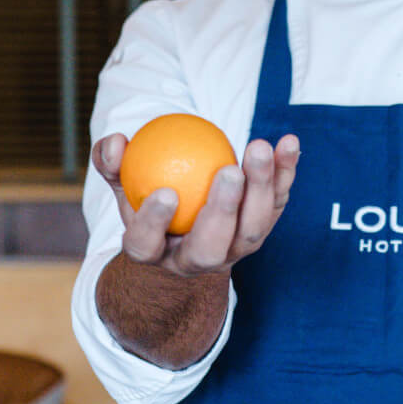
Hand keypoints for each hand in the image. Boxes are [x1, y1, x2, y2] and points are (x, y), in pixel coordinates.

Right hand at [92, 132, 299, 276]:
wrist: (187, 228)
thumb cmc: (149, 198)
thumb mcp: (125, 184)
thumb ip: (113, 164)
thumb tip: (115, 142)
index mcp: (155, 253)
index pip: (147, 246)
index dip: (154, 223)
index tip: (165, 191)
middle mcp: (198, 261)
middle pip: (210, 249)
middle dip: (222, 212)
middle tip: (228, 171)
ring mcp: (234, 250)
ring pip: (253, 230)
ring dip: (261, 189)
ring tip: (260, 148)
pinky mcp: (262, 228)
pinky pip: (277, 202)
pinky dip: (285, 173)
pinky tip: (289, 142)